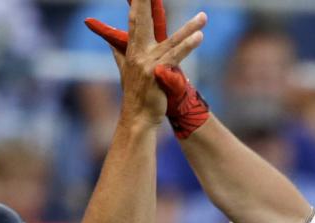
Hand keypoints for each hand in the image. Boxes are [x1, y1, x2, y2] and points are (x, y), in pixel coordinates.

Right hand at [86, 0, 209, 135]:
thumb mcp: (125, 71)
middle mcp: (139, 53)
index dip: (137, 2)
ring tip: (203, 17)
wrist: (138, 118)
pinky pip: (176, 57)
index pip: (134, 19)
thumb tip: (111, 42)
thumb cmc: (136, 95)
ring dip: (188, 29)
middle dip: (146, 2)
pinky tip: (199, 37)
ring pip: (171, 41)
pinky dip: (187, 46)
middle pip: (144, 21)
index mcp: (132, 49)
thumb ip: (119, 53)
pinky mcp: (159, 74)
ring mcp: (148, 63)